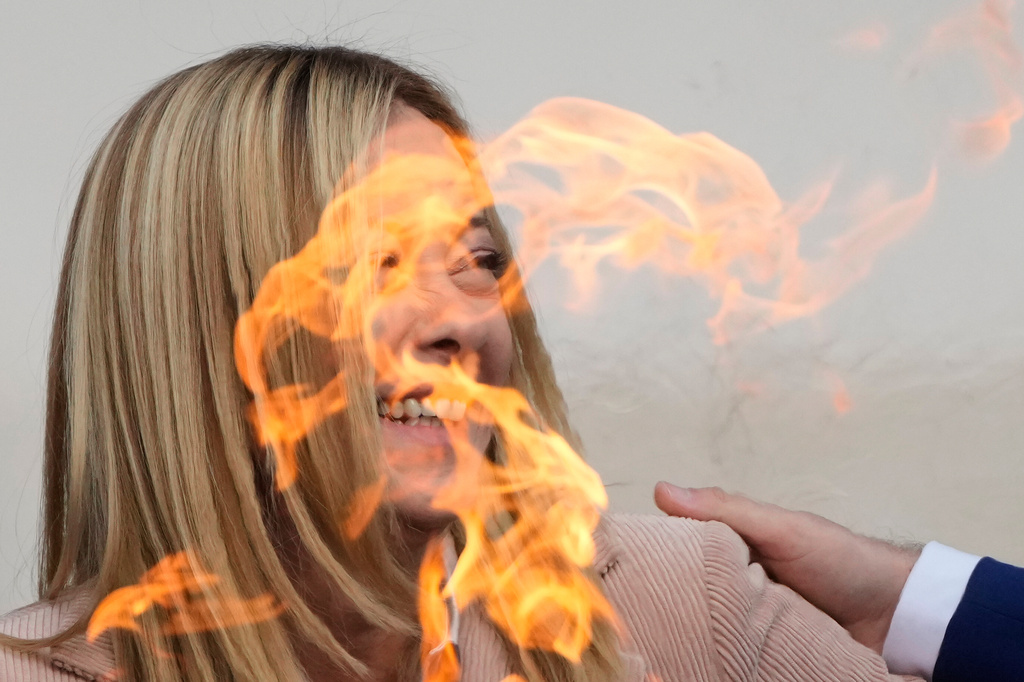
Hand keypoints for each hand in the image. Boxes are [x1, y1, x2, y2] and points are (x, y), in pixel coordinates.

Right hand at [654, 482, 920, 653]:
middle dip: (670, 610)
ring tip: (663, 650)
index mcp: (730, 552)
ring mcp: (750, 626)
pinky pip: (733, 662)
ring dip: (696, 640)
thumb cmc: (841, 560)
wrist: (900, 616)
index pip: (678, 557)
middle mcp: (734, 589)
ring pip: (708, 634)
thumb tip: (661, 490)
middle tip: (642, 623)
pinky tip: (696, 665)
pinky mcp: (765, 658)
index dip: (652, 564)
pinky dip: (721, 663)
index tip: (623, 574)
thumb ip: (725, 510)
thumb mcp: (780, 529)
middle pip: (689, 600)